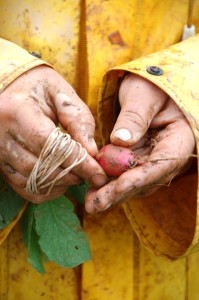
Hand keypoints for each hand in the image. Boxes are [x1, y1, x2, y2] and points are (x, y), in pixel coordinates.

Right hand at [0, 66, 106, 202]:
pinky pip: (24, 187)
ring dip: (61, 183)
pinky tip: (60, 179)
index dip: (78, 162)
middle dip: (72, 174)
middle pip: (42, 167)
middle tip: (91, 172)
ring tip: (77, 173)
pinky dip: (46, 189)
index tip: (99, 173)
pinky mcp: (0, 162)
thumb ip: (78, 121)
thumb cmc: (39, 88)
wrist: (9, 89)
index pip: (52, 146)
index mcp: (18, 111)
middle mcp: (1, 134)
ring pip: (33, 180)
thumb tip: (92, 153)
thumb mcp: (61, 95)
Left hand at [85, 74, 194, 212]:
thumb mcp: (143, 94)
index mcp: (180, 137)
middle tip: (95, 204)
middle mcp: (169, 153)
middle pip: (147, 179)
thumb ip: (134, 116)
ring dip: (113, 192)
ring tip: (90, 201)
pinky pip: (127, 173)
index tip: (118, 188)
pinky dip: (112, 181)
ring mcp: (155, 157)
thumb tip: (121, 141)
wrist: (153, 85)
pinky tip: (94, 187)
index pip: (161, 163)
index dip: (139, 178)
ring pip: (136, 181)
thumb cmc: (152, 84)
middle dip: (120, 193)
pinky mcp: (141, 158)